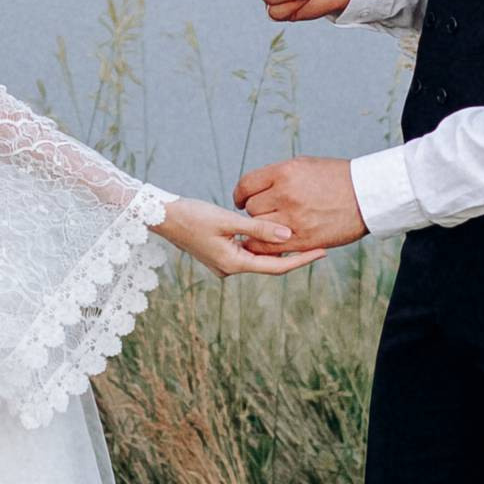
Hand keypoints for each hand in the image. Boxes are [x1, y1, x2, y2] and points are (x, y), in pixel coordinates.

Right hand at [158, 196, 328, 279]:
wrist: (160, 217)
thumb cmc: (191, 215)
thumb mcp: (227, 220)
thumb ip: (258, 229)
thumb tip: (289, 237)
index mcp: (233, 263)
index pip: (277, 266)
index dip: (302, 260)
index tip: (323, 252)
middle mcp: (229, 268)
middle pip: (270, 264)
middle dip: (293, 254)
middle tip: (319, 242)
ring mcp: (223, 263)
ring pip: (258, 257)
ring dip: (277, 249)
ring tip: (302, 236)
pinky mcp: (218, 254)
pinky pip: (247, 251)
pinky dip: (261, 244)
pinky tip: (272, 233)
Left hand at [234, 155, 366, 251]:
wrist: (368, 196)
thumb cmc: (337, 178)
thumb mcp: (305, 165)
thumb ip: (278, 176)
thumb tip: (256, 187)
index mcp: (285, 172)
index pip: (246, 185)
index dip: (241, 194)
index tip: (242, 200)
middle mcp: (286, 194)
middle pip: (251, 208)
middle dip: (256, 210)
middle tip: (267, 213)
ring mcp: (294, 219)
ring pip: (258, 228)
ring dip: (262, 229)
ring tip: (272, 226)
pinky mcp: (303, 240)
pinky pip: (270, 247)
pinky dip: (265, 246)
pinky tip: (270, 242)